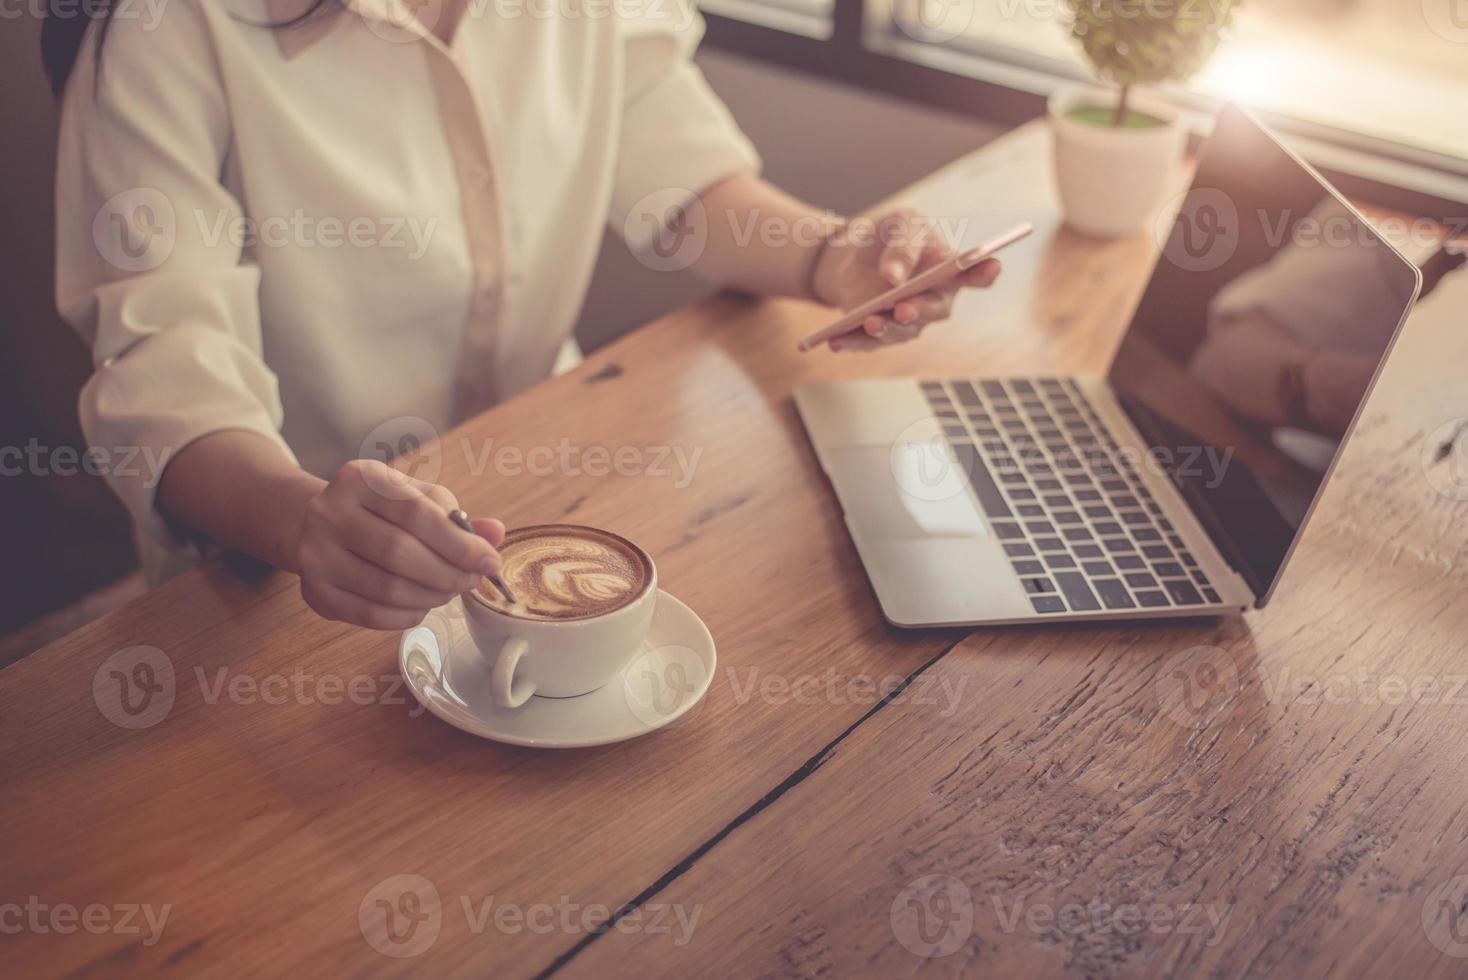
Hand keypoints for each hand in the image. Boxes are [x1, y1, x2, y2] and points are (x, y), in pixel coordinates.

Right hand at [293, 459, 504, 629]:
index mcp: (360, 479)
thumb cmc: (379, 510)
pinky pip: (371, 615)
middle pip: (399, 553)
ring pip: (387, 589)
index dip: (459, 543)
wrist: (316, 524)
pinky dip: (406, 616)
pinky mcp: (315, 593)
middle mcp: (329, 513)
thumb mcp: (416, 498)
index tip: (490, 561)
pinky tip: (422, 605)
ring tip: (449, 590)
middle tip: (472, 580)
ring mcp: (315, 554)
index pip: (416, 514)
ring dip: (431, 596)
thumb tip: (496, 533)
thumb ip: (455, 516)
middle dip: (448, 573)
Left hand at [810, 207, 1001, 351]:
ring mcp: (909, 320)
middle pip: (935, 310)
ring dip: (886, 329)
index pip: (976, 274)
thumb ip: (902, 245)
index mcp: (950, 269)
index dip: (985, 272)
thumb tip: (893, 276)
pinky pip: (869, 342)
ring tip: (870, 322)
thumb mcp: (898, 225)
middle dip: (920, 311)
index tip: (991, 266)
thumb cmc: (889, 236)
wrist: (852, 254)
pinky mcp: (881, 332)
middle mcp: (935, 300)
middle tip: (905, 308)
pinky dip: (852, 342)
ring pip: (903, 331)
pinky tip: (835, 341)